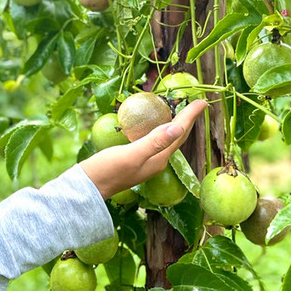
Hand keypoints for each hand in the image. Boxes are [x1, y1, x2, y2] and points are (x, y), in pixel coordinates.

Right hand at [80, 99, 207, 198]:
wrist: (88, 188)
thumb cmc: (107, 171)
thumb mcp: (131, 154)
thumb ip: (154, 142)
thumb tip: (178, 128)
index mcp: (159, 159)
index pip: (179, 133)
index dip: (191, 116)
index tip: (202, 102)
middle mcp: (156, 161)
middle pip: (177, 137)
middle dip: (187, 120)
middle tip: (195, 104)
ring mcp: (145, 161)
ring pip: (166, 139)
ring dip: (175, 124)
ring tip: (179, 111)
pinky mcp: (134, 159)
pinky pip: (153, 141)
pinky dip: (158, 129)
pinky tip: (151, 124)